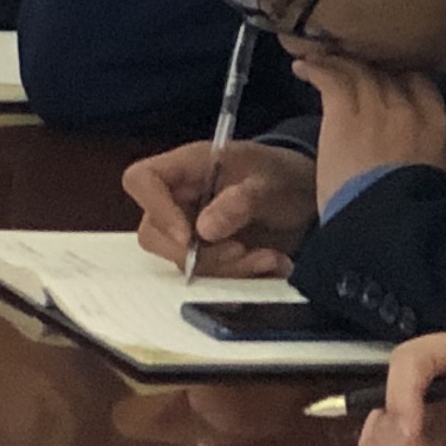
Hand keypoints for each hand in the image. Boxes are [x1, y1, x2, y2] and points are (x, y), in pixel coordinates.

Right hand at [124, 136, 314, 276]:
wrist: (303, 196)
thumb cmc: (281, 175)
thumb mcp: (270, 181)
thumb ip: (241, 201)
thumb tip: (204, 230)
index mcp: (184, 168)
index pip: (141, 181)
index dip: (155, 209)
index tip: (189, 236)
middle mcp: (176, 202)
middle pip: (153, 234)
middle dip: (195, 254)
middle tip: (238, 252)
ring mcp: (188, 231)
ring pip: (182, 262)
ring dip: (227, 269)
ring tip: (270, 258)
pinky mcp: (205, 255)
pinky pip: (208, 276)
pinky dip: (240, 277)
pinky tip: (271, 263)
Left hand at [302, 53, 445, 208]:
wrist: (386, 220)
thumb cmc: (403, 210)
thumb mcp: (431, 174)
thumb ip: (422, 148)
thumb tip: (406, 145)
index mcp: (439, 125)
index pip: (420, 83)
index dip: (398, 75)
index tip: (381, 75)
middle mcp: (411, 108)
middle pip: (388, 73)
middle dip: (367, 67)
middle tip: (347, 64)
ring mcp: (379, 107)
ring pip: (359, 71)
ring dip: (337, 63)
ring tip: (318, 59)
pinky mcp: (347, 113)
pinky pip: (332, 78)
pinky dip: (316, 69)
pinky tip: (303, 67)